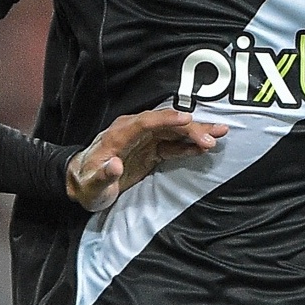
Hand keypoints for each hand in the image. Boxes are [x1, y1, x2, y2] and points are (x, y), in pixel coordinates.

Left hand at [64, 107, 227, 211]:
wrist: (85, 183)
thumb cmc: (87, 184)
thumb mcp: (92, 185)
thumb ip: (103, 176)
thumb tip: (116, 165)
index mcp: (118, 134)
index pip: (146, 121)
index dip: (167, 119)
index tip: (188, 120)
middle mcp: (133, 131)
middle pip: (165, 124)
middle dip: (190, 129)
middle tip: (212, 139)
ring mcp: (144, 139)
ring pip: (173, 131)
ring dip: (196, 133)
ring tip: (220, 134)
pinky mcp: (151, 149)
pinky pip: (173, 144)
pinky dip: (189, 145)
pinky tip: (205, 147)